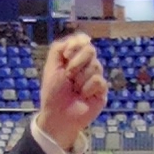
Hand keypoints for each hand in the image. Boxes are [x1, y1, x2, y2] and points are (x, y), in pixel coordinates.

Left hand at [34, 33, 108, 148]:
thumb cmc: (53, 92)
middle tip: (68, 76)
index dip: (75, 46)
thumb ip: (59, 48)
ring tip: (75, 89)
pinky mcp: (102, 90)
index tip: (66, 56)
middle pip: (90, 50)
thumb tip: (83, 38)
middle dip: (76, 63)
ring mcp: (95, 76)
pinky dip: (88, 88)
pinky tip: (83, 96)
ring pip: (95, 66)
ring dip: (80, 79)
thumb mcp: (51, 66)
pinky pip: (99, 81)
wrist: (58, 115)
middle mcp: (86, 65)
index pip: (82, 41)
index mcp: (74, 57)